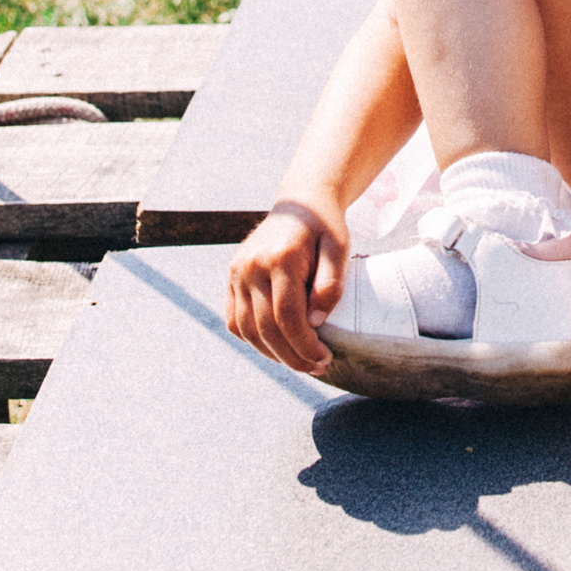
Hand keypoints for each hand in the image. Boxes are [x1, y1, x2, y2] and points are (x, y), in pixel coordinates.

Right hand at [225, 200, 347, 373]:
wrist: (299, 204)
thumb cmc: (325, 227)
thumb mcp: (339, 247)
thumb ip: (330, 283)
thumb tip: (316, 321)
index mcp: (280, 258)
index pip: (287, 315)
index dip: (305, 344)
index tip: (324, 358)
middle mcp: (251, 266)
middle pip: (266, 327)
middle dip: (292, 356)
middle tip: (317, 367)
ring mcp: (237, 272)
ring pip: (247, 329)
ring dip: (272, 354)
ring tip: (299, 362)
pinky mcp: (231, 278)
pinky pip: (235, 321)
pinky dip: (253, 340)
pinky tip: (276, 348)